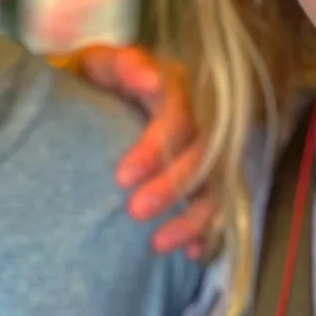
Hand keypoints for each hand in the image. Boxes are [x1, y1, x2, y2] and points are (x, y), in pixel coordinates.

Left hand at [51, 43, 213, 256]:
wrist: (100, 92)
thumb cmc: (98, 78)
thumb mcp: (101, 62)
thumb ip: (122, 64)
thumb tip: (149, 75)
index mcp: (176, 86)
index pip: (177, 117)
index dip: (156, 149)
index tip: (122, 179)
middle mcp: (199, 117)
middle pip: (200, 154)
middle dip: (171, 187)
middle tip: (134, 212)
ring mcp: (205, 148)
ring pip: (215, 184)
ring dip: (191, 218)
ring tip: (157, 244)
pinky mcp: (205, 174)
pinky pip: (217, 205)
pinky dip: (206, 231)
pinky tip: (190, 253)